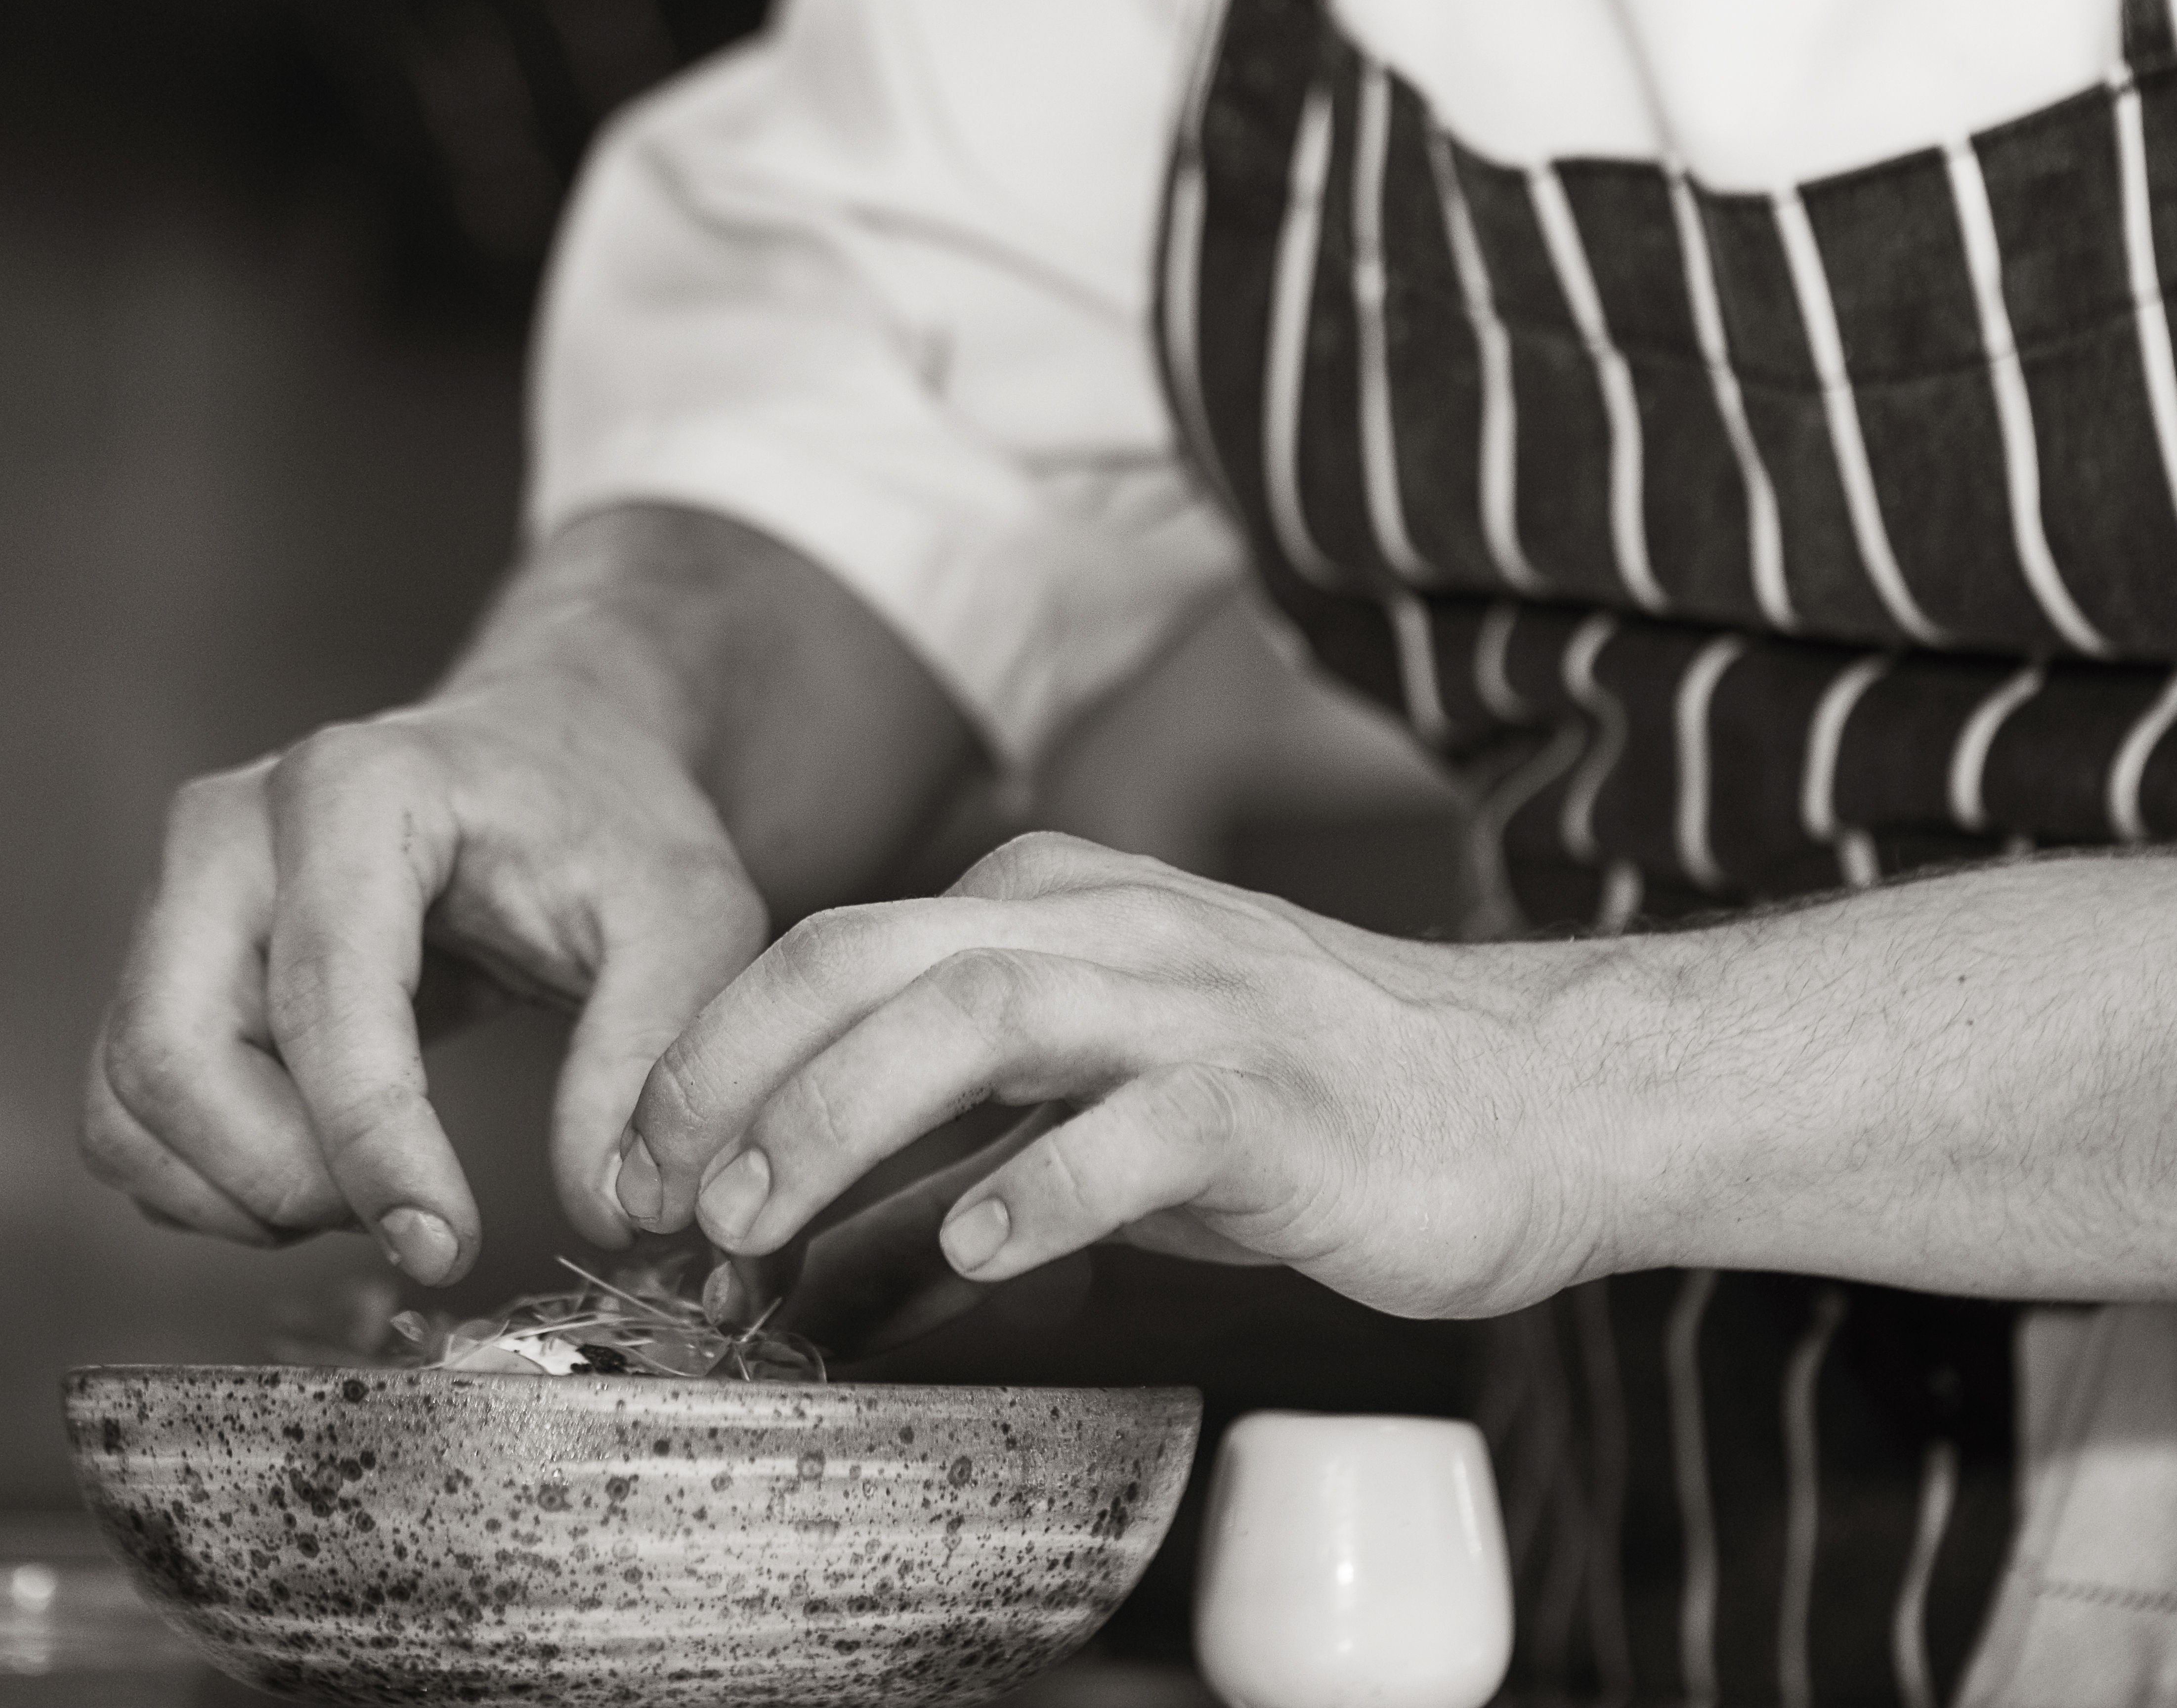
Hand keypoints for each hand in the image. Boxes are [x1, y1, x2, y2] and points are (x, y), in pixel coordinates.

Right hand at [79, 504, 983, 1287]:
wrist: (548, 758)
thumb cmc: (610, 821)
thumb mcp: (688, 911)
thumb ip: (653, 1049)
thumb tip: (610, 1202)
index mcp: (355, 790)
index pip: (323, 996)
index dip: (372, 1144)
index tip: (445, 1248)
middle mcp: (231, 830)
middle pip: (176, 1054)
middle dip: (286, 1178)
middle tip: (414, 1218)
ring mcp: (178, 894)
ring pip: (134, 1097)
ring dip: (242, 1192)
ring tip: (378, 1192)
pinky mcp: (164, 963)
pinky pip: (128, 1112)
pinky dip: (209, 1183)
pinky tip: (325, 1176)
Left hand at [622, 832, 1618, 1320]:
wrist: (1532, 1102)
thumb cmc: (1313, 1111)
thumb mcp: (1106, 1116)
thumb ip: (960, 1165)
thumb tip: (809, 1265)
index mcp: (1062, 911)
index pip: (842, 949)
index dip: (718, 1055)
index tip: (643, 1169)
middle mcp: (1120, 930)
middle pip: (880, 953)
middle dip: (743, 1067)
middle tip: (666, 1192)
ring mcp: (1204, 1004)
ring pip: (988, 1004)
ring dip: (848, 1108)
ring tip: (765, 1215)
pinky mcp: (1280, 1099)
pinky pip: (1145, 1123)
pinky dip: (1043, 1180)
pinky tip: (973, 1244)